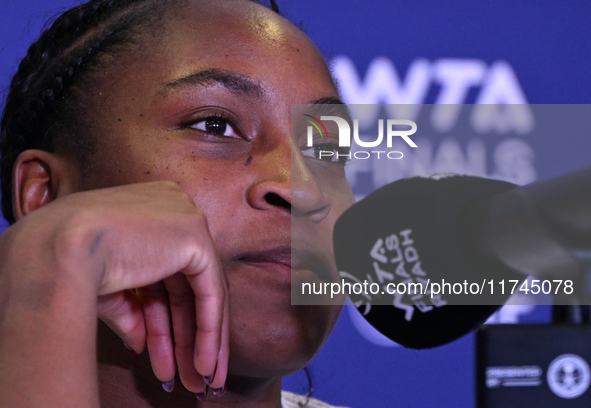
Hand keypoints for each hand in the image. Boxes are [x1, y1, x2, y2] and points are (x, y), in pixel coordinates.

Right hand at [0, 181, 228, 404]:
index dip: (167, 319)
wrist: (58, 249)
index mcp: (149, 211)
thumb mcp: (106, 289)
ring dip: (198, 341)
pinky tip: (204, 363)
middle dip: (187, 336)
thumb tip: (141, 341)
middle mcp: (172, 210)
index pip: (166, 274)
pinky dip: (208, 330)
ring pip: (202, 292)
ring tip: (197, 379)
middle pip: (186, 287)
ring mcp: (187, 218)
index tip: (168, 354)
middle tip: (192, 375)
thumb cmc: (67, 263)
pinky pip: (210, 292)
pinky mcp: (196, 236)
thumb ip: (131, 311)